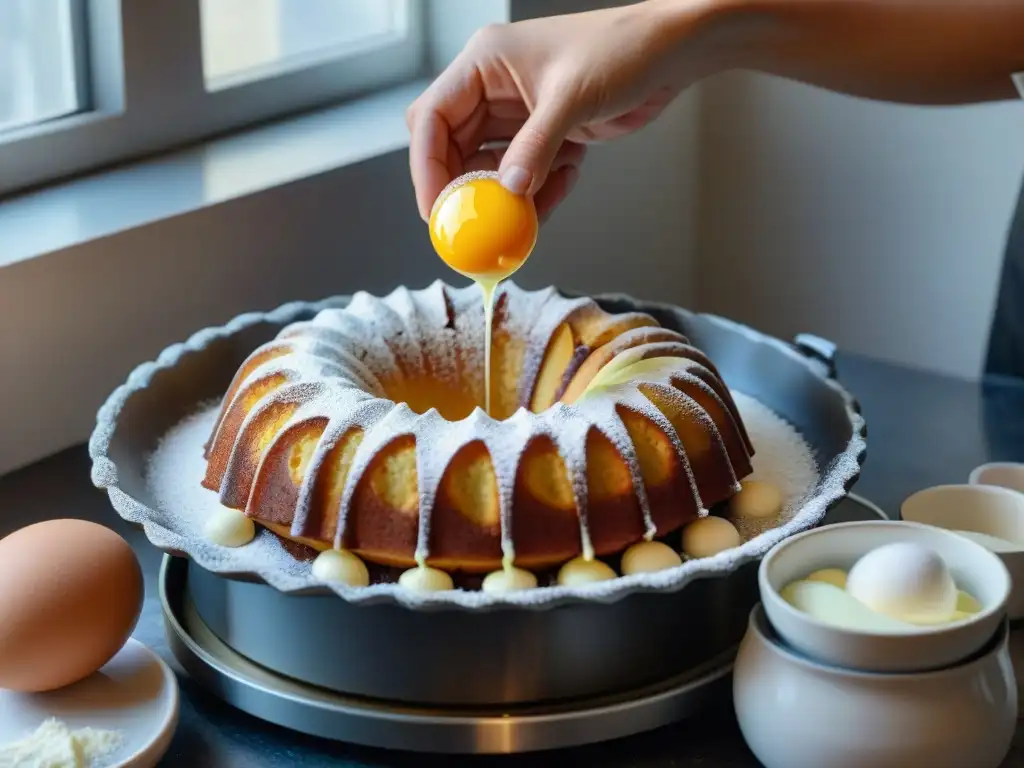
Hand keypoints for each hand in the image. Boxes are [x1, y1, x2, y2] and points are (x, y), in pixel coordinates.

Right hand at [406, 1, 708, 221]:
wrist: (670, 53)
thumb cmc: (622, 50)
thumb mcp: (572, 99)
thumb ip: (535, 147)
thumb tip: (507, 191)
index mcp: (483, 63)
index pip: (431, 118)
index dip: (426, 167)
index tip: (437, 209)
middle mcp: (490, 87)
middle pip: (450, 148)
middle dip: (464, 188)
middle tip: (476, 224)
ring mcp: (514, 112)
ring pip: (487, 167)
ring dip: (507, 195)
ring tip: (535, 203)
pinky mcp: (539, 133)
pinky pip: (521, 174)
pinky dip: (537, 190)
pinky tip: (566, 179)